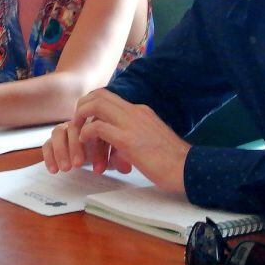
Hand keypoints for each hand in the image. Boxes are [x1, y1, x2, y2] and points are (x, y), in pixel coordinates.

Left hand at [42, 89, 188, 193]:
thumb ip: (133, 138)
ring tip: (76, 132)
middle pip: (100, 94)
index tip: (85, 118)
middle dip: (82, 105)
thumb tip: (115, 150)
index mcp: (141, 111)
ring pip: (96, 105)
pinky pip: (99, 128)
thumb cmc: (172, 161)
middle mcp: (135, 112)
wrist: (189, 169)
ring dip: (81, 116)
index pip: (110, 97)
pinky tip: (84, 143)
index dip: (93, 104)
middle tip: (75, 122)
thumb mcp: (151, 141)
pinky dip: (87, 133)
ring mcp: (132, 124)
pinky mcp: (128, 141)